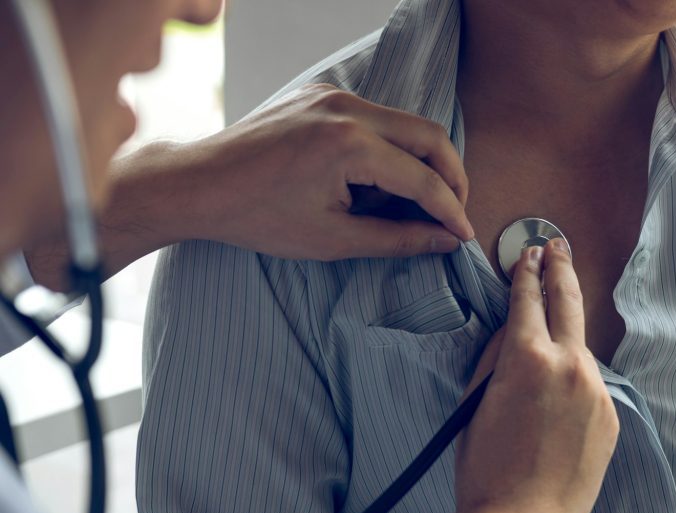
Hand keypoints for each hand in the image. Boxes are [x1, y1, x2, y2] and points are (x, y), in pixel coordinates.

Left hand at [165, 82, 473, 258]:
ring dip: (420, 161)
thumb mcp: (333, 239)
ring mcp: (331, 95)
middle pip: (429, 135)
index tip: (462, 234)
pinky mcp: (319, 95)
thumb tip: (442, 240)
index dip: (450, 210)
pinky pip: (374, 117)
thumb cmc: (255, 215)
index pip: (423, 178)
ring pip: (404, 123)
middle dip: (451, 176)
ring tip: (415, 201)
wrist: (198, 185)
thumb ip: (398, 239)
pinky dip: (389, 146)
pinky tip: (378, 179)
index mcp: (349, 145)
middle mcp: (346, 109)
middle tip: (454, 210)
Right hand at [414, 240, 618, 512]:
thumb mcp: (476, 403)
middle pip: (570, 302)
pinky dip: (575, 385)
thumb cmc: (484, 470)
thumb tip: (513, 331)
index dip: (527, 271)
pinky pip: (591, 388)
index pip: (528, 298)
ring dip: (566, 341)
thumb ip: (498, 358)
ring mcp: (597, 392)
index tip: (530, 252)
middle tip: (559, 245)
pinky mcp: (611, 418)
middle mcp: (570, 365)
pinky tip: (556, 409)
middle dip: (562, 269)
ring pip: (581, 352)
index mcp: (527, 357)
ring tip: (548, 348)